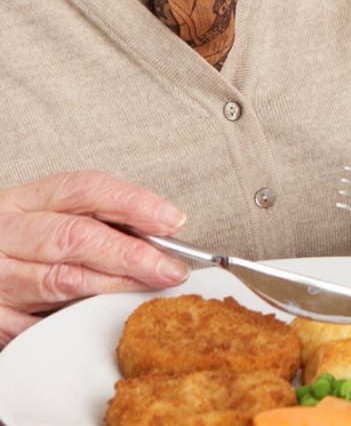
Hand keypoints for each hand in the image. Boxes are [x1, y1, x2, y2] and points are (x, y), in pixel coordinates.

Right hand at [0, 170, 189, 345]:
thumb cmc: (9, 244)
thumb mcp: (37, 218)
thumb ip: (85, 220)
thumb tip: (153, 234)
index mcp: (22, 201)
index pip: (84, 189)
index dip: (132, 202)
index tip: (171, 219)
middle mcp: (6, 234)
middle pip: (76, 237)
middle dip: (131, 253)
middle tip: (171, 267)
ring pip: (63, 281)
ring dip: (114, 288)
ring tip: (151, 289)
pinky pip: (41, 324)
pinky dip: (77, 321)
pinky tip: (104, 317)